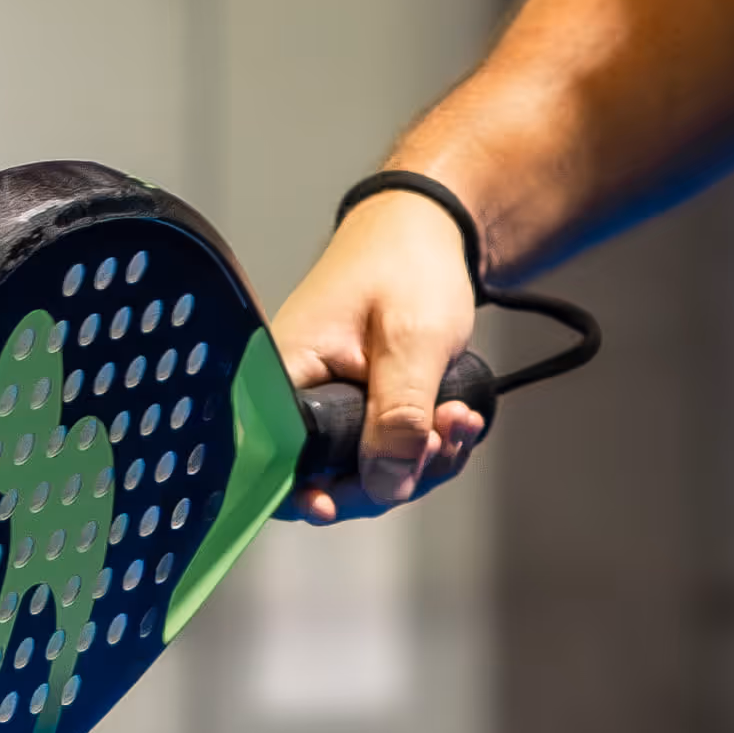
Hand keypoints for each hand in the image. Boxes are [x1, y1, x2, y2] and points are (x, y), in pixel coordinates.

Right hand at [266, 188, 491, 520]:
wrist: (429, 229)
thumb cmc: (407, 264)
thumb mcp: (412, 342)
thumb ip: (398, 417)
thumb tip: (384, 487)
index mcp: (285, 374)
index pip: (272, 461)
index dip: (305, 494)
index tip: (343, 503)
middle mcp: (298, 397)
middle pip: (329, 479)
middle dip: (394, 474)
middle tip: (444, 440)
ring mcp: (332, 406)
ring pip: (369, 472)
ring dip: (423, 460)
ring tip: (461, 419)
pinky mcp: (363, 409)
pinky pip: (391, 452)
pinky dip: (429, 446)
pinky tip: (459, 420)